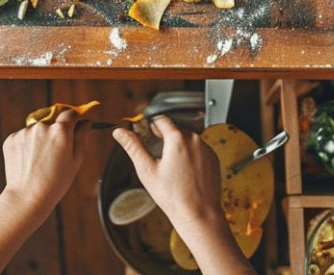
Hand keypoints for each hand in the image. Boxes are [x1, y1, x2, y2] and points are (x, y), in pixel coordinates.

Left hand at [0, 108, 85, 215]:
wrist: (28, 197)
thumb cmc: (56, 182)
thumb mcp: (75, 160)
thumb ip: (80, 137)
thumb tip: (85, 122)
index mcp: (60, 131)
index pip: (70, 114)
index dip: (73, 119)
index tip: (74, 124)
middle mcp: (42, 126)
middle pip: (52, 121)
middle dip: (55, 132)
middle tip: (55, 152)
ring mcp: (25, 132)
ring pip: (36, 130)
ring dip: (39, 139)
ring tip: (40, 161)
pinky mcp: (11, 139)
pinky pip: (23, 137)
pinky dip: (26, 145)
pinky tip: (29, 162)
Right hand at [113, 116, 223, 230]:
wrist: (199, 214)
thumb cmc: (172, 196)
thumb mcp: (147, 170)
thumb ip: (133, 147)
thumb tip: (119, 132)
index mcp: (177, 139)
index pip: (162, 120)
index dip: (151, 124)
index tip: (146, 132)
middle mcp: (194, 139)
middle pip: (175, 130)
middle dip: (164, 138)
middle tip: (156, 155)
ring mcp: (206, 149)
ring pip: (187, 140)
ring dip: (178, 147)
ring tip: (171, 168)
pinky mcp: (213, 158)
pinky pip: (199, 150)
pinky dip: (190, 156)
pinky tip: (184, 172)